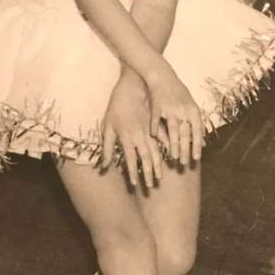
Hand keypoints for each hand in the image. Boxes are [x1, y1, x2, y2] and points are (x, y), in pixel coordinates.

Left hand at [101, 72, 166, 187]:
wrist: (130, 88)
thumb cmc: (116, 108)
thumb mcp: (107, 127)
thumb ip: (106, 148)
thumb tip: (103, 166)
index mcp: (126, 137)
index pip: (130, 159)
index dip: (132, 173)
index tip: (134, 184)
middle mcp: (139, 135)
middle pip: (145, 158)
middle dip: (148, 173)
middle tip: (151, 186)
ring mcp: (149, 130)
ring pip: (156, 150)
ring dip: (158, 165)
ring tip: (160, 176)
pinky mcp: (156, 124)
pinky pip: (164, 139)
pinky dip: (168, 149)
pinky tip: (171, 157)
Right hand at [146, 63, 203, 164]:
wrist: (162, 75)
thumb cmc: (178, 92)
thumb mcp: (190, 105)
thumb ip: (195, 122)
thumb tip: (202, 142)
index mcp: (193, 110)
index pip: (198, 131)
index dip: (197, 145)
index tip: (196, 158)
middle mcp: (183, 110)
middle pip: (186, 134)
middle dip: (186, 150)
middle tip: (184, 163)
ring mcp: (170, 109)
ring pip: (173, 131)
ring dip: (173, 145)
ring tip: (173, 157)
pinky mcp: (157, 108)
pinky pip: (156, 122)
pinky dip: (155, 131)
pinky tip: (155, 140)